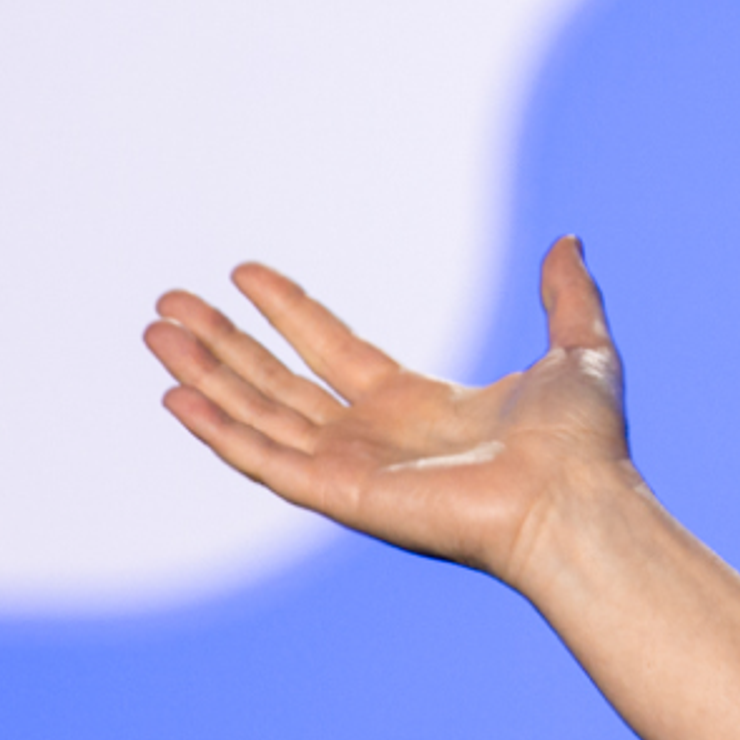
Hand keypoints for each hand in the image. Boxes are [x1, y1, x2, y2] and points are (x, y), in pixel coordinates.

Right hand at [145, 235, 630, 584]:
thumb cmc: (584, 443)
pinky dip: (217, 430)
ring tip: (154, 333)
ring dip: (204, 375)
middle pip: (278, 382)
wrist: (577, 497)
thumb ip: (566, 295)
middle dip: (223, 343)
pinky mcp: (339, 495)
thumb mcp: (579, 348)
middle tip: (168, 302)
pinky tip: (174, 395)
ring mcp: (353, 469)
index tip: (243, 274)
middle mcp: (376, 438)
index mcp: (419, 405)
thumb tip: (568, 242)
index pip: (333, 350)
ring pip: (257, 414)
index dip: (288, 312)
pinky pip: (262, 460)